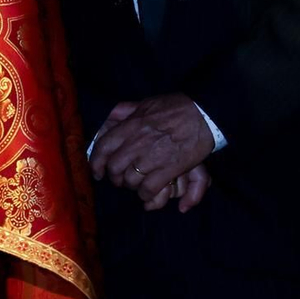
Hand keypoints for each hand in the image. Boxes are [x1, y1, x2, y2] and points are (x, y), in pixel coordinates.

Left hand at [89, 94, 214, 205]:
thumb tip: (109, 115)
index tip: (97, 171)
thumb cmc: (176, 106)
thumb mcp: (145, 103)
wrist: (203, 113)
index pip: (103, 147)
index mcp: (130, 125)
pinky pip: (149, 189)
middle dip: (114, 177)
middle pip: (115, 167)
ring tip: (135, 186)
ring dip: (131, 186)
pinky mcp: (169, 169)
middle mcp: (137, 142)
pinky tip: (147, 194)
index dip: (96, 162)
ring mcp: (153, 157)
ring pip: (130, 180)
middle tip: (119, 179)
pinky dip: (146, 195)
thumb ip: (125, 110)